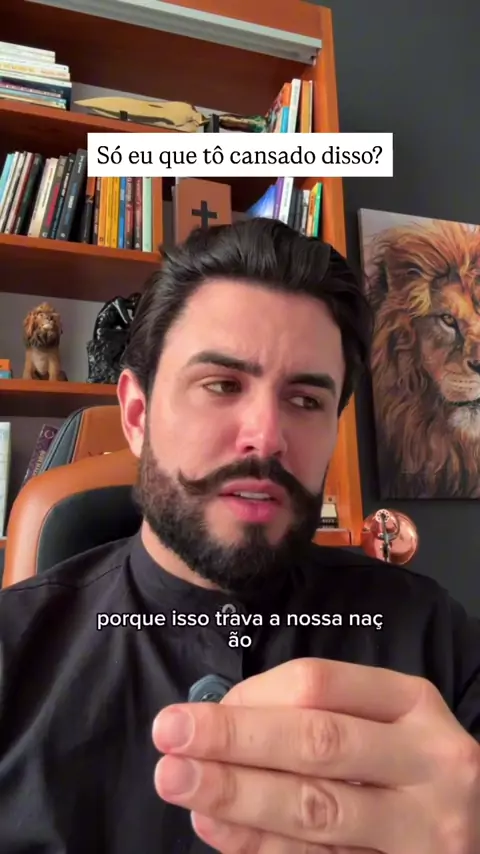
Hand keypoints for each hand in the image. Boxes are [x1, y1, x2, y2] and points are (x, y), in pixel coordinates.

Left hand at [152, 658, 479, 852]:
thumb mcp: (383, 721)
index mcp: (412, 703)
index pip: (320, 685)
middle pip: (317, 740)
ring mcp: (424, 828)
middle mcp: (428, 760)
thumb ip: (318, 714)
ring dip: (237, 795)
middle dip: (234, 737)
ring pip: (318, 808)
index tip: (192, 713)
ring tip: (178, 782)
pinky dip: (263, 848)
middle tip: (168, 736)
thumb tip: (222, 718)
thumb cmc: (412, 765)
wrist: (479, 826)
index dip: (249, 696)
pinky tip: (218, 829)